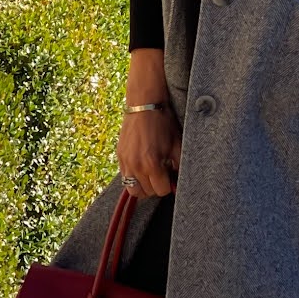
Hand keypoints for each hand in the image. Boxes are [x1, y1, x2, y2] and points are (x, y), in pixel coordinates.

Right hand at [117, 50, 180, 196]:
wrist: (144, 104)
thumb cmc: (164, 123)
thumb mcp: (177, 144)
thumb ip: (179, 166)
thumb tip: (179, 181)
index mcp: (152, 163)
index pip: (162, 190)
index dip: (169, 186)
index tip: (172, 177)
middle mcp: (136, 166)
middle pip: (147, 193)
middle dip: (157, 186)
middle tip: (163, 174)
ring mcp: (125, 162)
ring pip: (133, 190)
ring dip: (144, 186)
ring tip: (151, 174)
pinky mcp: (119, 157)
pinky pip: (125, 177)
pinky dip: (134, 177)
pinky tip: (142, 166)